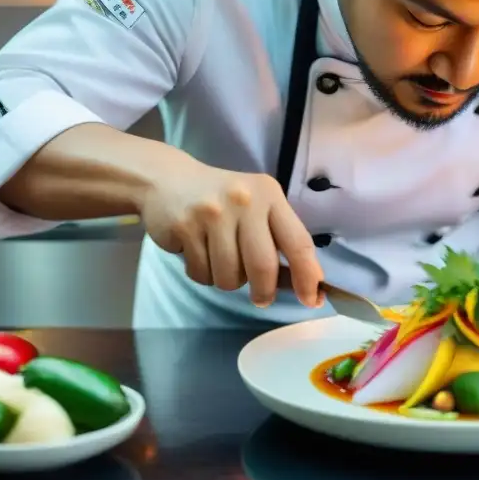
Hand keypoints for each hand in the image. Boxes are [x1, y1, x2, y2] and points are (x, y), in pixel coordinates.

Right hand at [139, 158, 323, 307]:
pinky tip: (198, 252)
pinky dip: (203, 273)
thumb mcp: (256, 209)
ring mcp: (213, 213)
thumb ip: (278, 241)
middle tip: (261, 298)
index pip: (298, 242)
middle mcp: (245, 201)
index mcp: (270, 195)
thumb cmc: (222, 199)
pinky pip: (202, 274)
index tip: (312, 299)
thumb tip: (302, 284)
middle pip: (263, 266)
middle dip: (264, 291)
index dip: (307, 276)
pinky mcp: (185, 227)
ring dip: (227, 280)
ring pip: (229, 276)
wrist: (166, 179)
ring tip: (219, 259)